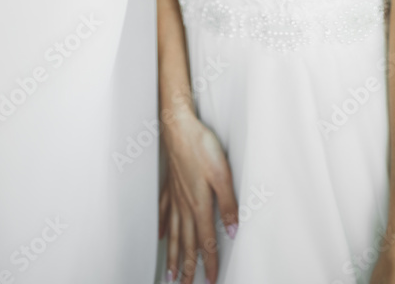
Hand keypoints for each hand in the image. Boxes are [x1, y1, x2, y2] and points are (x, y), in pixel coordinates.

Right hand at [159, 110, 238, 283]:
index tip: (211, 279)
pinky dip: (163, 228)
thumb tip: (232, 229)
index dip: (209, 263)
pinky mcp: (170, 185)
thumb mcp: (222, 174)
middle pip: (187, 243)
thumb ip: (228, 203)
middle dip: (187, 268)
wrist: (178, 127)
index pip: (206, 241)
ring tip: (171, 273)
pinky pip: (164, 213)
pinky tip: (162, 236)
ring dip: (174, 255)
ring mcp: (175, 196)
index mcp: (199, 204)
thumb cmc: (200, 145)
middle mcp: (185, 205)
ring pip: (174, 233)